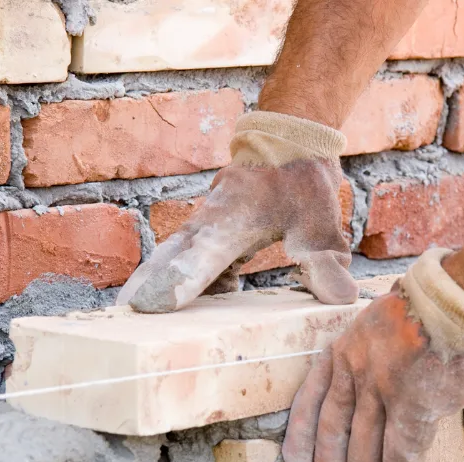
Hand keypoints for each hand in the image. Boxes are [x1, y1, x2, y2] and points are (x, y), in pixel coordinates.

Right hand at [117, 112, 357, 312]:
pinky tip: (188, 308)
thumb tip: (341, 299)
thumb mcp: (322, 224)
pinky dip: (178, 278)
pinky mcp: (206, 231)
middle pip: (170, 257)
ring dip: (152, 281)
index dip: (179, 283)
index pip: (202, 257)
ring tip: (131, 316)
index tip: (155, 305)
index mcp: (235, 219)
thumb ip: (326, 263)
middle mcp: (210, 221)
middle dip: (146, 285)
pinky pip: (185, 257)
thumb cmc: (302, 183)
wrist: (288, 143)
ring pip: (171, 255)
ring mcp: (203, 224)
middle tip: (122, 317)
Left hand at [281, 285, 463, 461]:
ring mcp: (382, 388)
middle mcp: (355, 370)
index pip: (311, 398)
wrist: (460, 298)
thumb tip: (375, 393)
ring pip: (364, 444)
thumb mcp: (380, 324)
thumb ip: (371, 358)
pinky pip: (401, 449)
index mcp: (344, 349)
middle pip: (334, 427)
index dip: (302, 435)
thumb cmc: (429, 306)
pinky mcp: (414, 405)